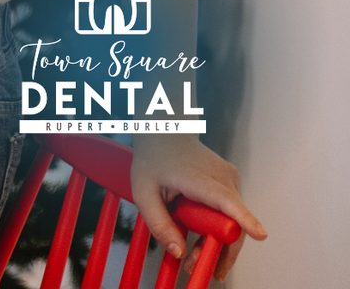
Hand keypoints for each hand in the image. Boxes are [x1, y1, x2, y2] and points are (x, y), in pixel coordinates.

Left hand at [130, 134, 266, 280]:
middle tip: (204, 272)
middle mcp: (223, 178)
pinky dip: (217, 227)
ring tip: (192, 257)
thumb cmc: (153, 159)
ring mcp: (231, 180)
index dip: (243, 220)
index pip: (226, 201)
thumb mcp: (143, 192)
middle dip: (220, 251)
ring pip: (232, 221)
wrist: (165, 132)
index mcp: (200, 178)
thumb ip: (159, 223)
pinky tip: (199, 235)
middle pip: (232, 223)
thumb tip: (178, 252)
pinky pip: (229, 212)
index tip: (259, 234)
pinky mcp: (231, 184)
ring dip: (216, 241)